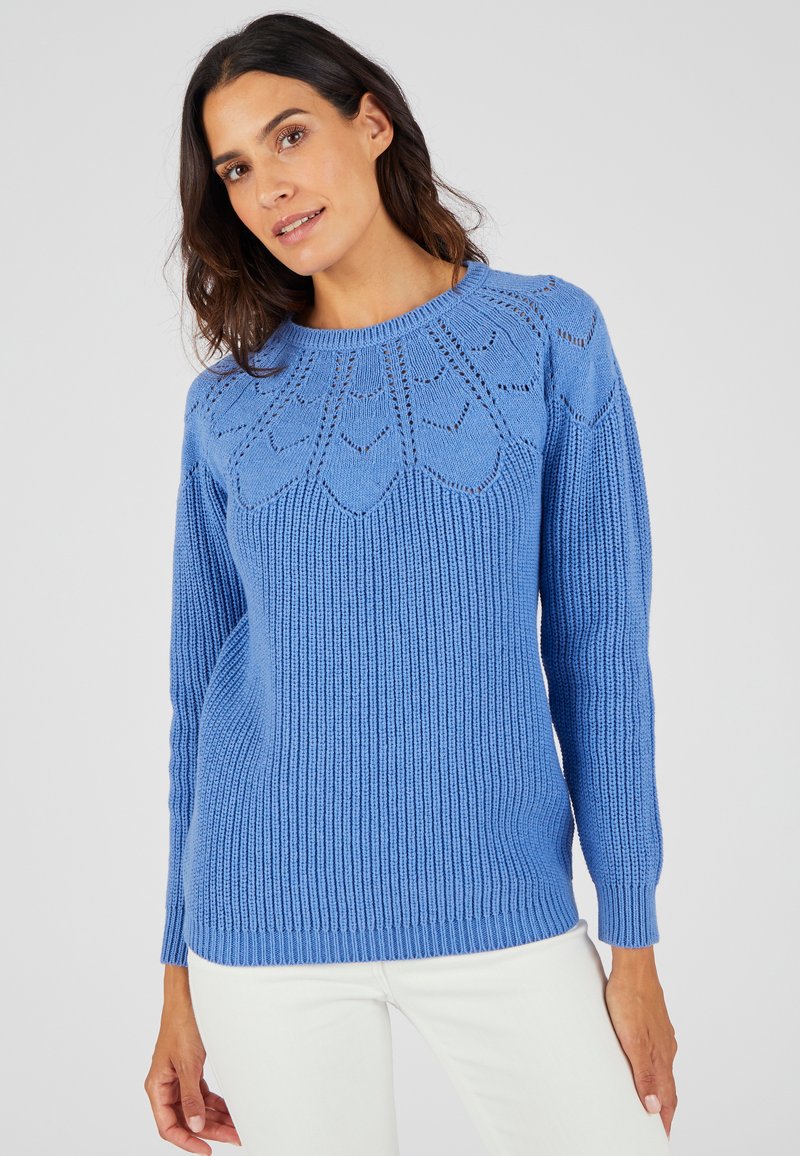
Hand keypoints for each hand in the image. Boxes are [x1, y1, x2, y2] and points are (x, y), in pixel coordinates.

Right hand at [145, 992, 240, 1151]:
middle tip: (235, 1137)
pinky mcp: (191, 1069)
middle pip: (186, 1118)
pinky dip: (216, 1102)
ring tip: (238, 1126)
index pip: (168, 1126)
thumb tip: (196, 1126)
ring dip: (216, 1117)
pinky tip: (231, 1109)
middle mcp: (166, 1084)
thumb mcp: (188, 1064)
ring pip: (196, 1107)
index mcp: (157, 1086)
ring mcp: (178, 1077)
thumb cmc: (182, 1023)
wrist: (190, 995)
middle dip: (210, 1130)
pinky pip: (203, 1094)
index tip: (207, 1149)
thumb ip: (191, 1098)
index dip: (187, 1140)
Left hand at [604, 955, 677, 1138]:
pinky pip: (655, 1052)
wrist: (633, 965)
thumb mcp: (632, 1041)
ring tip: (648, 1100)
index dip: (666, 1120)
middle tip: (655, 1125)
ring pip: (662, 1068)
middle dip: (663, 1108)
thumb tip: (653, 1108)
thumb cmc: (629, 998)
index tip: (662, 1137)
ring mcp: (661, 1033)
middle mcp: (666, 1047)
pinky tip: (642, 1063)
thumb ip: (643, 1074)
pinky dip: (652, 1066)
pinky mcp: (653, 1021)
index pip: (668, 1098)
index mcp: (662, 1056)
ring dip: (658, 1087)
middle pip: (667, 1086)